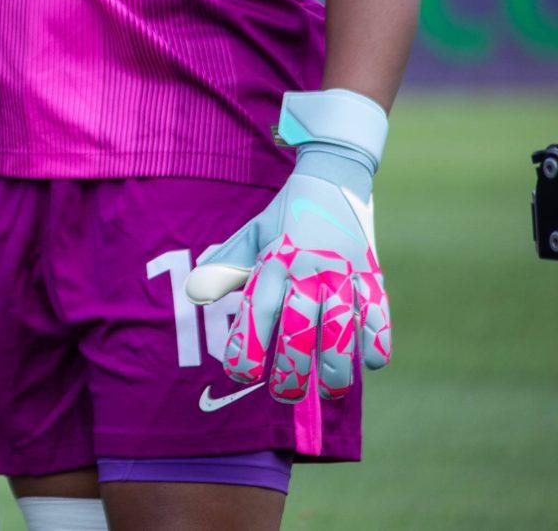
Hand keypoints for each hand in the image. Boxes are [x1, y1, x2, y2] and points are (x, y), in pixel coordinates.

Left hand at [185, 90, 389, 402]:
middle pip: (299, 330)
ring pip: (341, 328)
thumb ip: (227, 267)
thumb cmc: (284, 216)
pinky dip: (377, 339)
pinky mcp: (373, 274)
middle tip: (285, 396)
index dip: (248, 348)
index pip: (258, 313)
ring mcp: (344, 273)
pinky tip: (371, 362)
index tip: (240, 375)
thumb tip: (196, 293)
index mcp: (273, 261)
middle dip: (292, 370)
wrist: (333, 178)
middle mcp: (307, 270)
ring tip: (333, 392)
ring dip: (337, 365)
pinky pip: (378, 313)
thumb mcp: (250, 235)